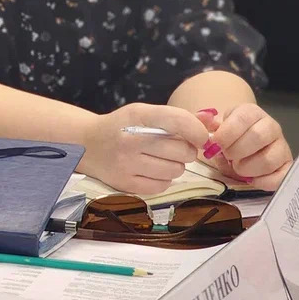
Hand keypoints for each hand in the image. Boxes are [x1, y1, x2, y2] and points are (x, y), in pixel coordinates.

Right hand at [79, 102, 210, 195]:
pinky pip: (163, 186)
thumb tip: (212, 120)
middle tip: (174, 148)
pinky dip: (162, 179)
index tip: (201, 137)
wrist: (87, 143)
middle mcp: (131, 140)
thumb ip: (178, 116)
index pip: (177, 121)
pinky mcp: (126, 184)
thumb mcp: (144, 113)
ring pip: (176, 170)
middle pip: (182, 151)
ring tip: (160, 159)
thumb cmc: (122, 126)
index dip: (197, 131)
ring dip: (175, 166)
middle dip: (186, 150)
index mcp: (137, 116)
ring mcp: (127, 163)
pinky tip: (150, 170)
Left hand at [198, 104, 291, 190]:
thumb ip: (206, 124)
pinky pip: (280, 177)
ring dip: (247, 168)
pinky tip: (251, 179)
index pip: (242, 119)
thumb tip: (203, 117)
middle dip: (236, 151)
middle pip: (257, 137)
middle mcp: (271, 126)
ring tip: (238, 167)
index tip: (216, 145)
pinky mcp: (288, 165)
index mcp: (251, 113)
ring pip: (268, 160)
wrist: (244, 145)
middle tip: (227, 156)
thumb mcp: (216, 126)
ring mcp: (282, 146)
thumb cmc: (228, 136)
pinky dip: (262, 181)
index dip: (226, 134)